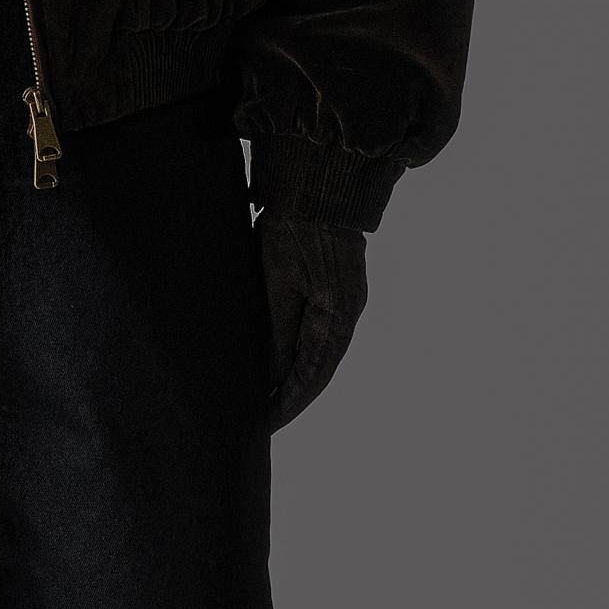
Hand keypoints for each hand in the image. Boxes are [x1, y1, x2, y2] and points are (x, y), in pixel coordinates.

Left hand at [258, 213, 368, 430]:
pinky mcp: (338, 289)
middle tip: (262, 419)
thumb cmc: (292, 230)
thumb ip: (277, 332)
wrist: (318, 184)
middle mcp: (347, 315)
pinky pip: (320, 334)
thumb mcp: (277, 283)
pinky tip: (281, 362)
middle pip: (318, 371)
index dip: (288, 404)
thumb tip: (272, 377)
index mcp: (335, 318)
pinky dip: (300, 354)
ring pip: (319, 354)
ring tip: (267, 398)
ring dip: (296, 378)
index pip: (311, 378)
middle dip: (291, 397)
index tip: (265, 424)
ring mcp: (346, 302)